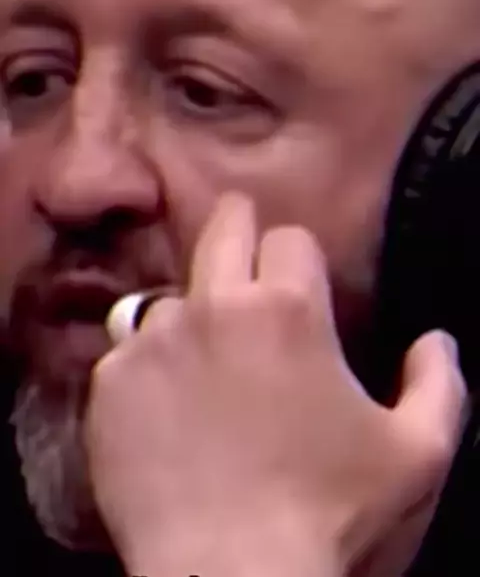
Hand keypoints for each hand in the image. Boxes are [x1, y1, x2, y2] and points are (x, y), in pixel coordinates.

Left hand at [85, 192, 465, 576]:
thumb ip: (438, 385)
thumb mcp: (416, 454)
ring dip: (192, 318)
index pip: (290, 237)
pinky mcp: (111, 382)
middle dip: (238, 229)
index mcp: (288, 310)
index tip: (300, 282)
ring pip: (173, 297)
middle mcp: (215, 306)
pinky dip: (147, 370)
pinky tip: (165, 414)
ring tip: (206, 368)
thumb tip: (435, 341)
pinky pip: (127, 352)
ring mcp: (154, 341)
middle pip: (222, 226)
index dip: (300, 257)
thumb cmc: (328, 516)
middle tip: (244, 251)